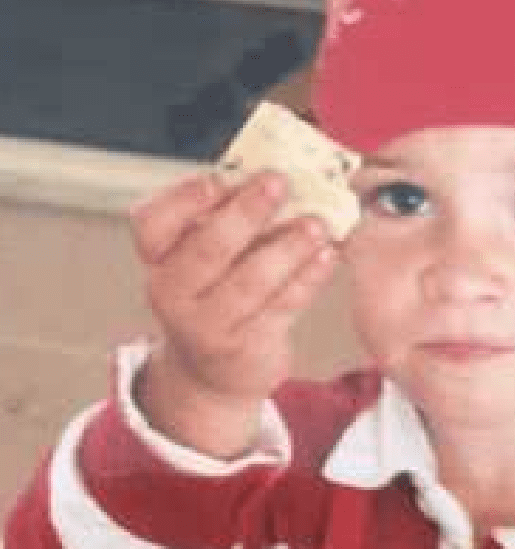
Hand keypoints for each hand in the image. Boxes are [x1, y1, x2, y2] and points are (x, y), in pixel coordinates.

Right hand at [130, 170, 336, 457]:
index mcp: (158, 259)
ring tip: (317, 224)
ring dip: (287, 248)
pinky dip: (308, 278)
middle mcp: (173, 292)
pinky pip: (281, 306)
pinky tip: (328, 256)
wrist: (215, 371)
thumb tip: (275, 177)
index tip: (219, 179)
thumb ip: (225, 219)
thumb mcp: (206, 257)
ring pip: (249, 282)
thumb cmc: (217, 292)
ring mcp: (207, 325)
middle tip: (279, 182)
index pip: (152, 224)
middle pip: (206, 249)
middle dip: (245, 213)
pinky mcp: (246, 346)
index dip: (184, 200)